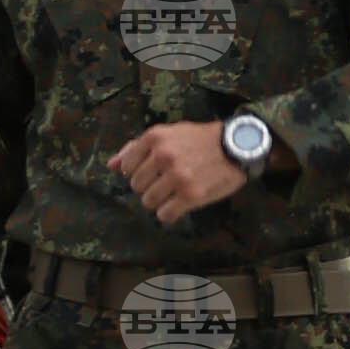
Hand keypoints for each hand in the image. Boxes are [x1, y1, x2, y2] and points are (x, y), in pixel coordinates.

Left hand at [114, 119, 250, 222]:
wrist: (238, 146)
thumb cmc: (202, 139)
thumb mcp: (169, 134)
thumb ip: (138, 148)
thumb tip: (111, 165)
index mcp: (155, 137)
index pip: (126, 166)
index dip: (139, 172)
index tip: (154, 171)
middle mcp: (163, 156)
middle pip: (136, 186)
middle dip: (150, 186)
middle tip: (169, 181)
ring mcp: (177, 176)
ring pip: (148, 202)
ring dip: (160, 201)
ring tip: (176, 192)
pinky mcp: (190, 195)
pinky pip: (165, 215)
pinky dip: (170, 213)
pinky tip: (181, 203)